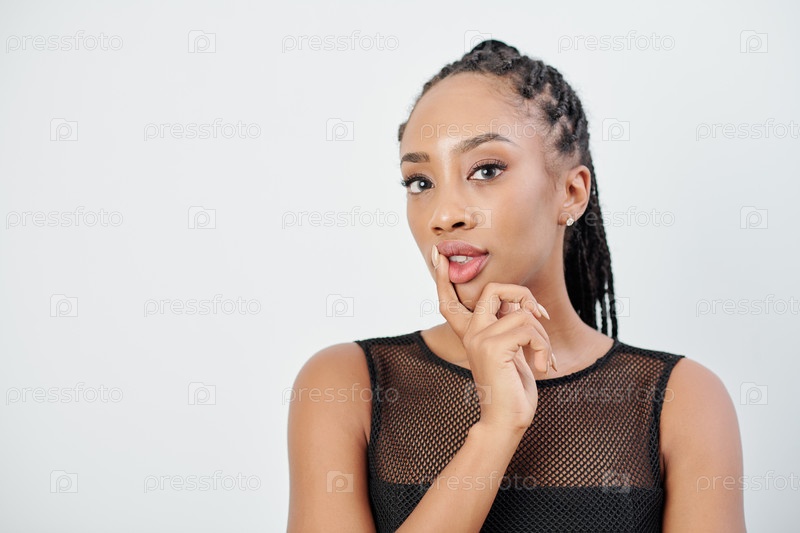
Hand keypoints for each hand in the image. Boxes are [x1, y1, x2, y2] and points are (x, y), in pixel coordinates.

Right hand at [431, 244, 554, 431]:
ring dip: (544, 337)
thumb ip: (510, 325)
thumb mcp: (512, 350)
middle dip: (524, 294)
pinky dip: (545, 348)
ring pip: (524, 314)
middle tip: (541, 318)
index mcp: (471, 333)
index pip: (449, 300)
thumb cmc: (512, 389)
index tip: (437, 254)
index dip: (441, 276)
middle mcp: (471, 332)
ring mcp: (480, 338)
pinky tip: (544, 367)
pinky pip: (529, 329)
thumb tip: (523, 304)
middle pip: (493, 289)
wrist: (506, 421)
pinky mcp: (494, 347)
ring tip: (545, 359)